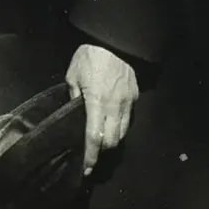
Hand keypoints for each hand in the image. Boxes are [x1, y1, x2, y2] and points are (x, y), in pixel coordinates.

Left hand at [65, 43, 138, 176]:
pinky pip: (128, 119)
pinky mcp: (135, 96)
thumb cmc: (90, 55)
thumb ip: (73, 94)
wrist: (115, 40)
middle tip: (92, 153)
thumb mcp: (73, 73)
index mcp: (96, 102)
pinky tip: (112, 122)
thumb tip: (75, 110)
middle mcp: (114, 107)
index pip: (93, 137)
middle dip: (102, 151)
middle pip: (111, 141)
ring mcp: (127, 102)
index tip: (87, 169)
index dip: (91, 156)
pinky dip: (120, 126)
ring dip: (112, 140)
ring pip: (122, 133)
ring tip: (102, 140)